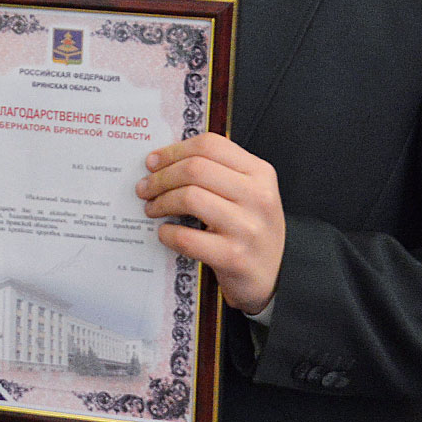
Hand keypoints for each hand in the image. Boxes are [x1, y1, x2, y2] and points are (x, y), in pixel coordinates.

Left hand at [136, 132, 283, 314]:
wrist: (275, 276)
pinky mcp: (234, 257)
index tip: (153, 161)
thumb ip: (217, 172)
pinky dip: (168, 233)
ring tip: (152, 208)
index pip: (210, 145)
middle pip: (195, 169)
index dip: (174, 150)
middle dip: (161, 176)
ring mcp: (248, 228)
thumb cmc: (251, 228)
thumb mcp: (247, 193)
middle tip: (145, 187)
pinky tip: (165, 233)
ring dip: (161, 202)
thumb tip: (162, 160)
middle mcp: (258, 196)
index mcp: (260, 173)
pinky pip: (187, 238)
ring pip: (189, 198)